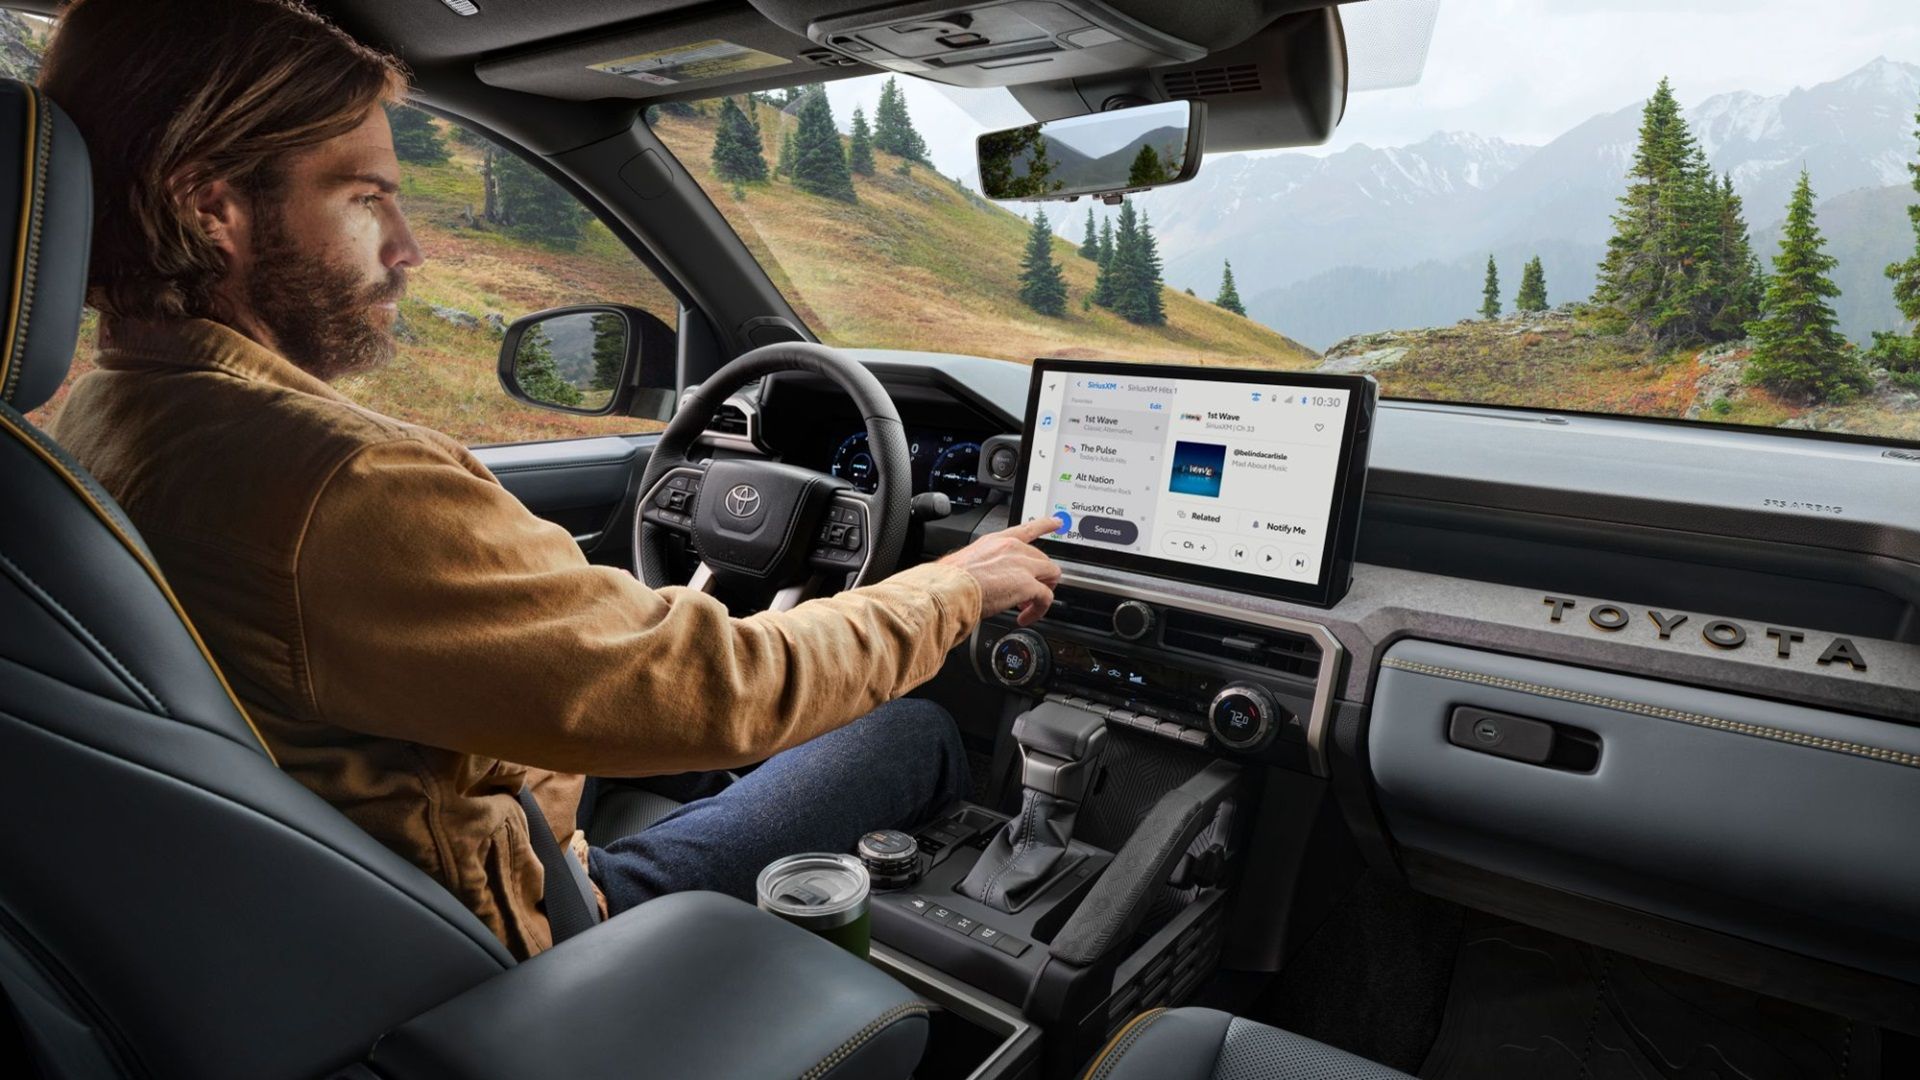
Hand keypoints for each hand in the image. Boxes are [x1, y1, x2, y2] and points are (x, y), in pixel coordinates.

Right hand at [939, 516, 1064, 626]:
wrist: (947, 589)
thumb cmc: (949, 581)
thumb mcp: (967, 563)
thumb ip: (982, 566)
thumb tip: (981, 581)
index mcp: (996, 541)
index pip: (1027, 528)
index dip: (1046, 525)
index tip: (1057, 522)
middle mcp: (1012, 548)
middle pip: (1042, 559)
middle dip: (1039, 577)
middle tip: (1027, 594)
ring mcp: (1022, 565)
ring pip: (1051, 575)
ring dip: (1043, 592)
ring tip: (1029, 606)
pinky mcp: (1028, 584)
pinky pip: (1046, 598)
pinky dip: (1038, 610)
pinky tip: (1024, 617)